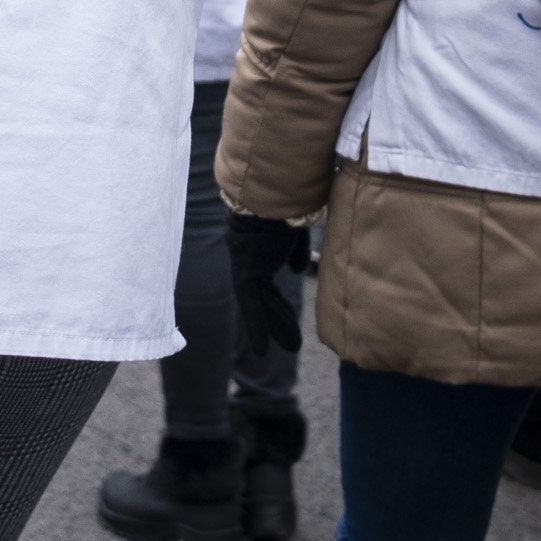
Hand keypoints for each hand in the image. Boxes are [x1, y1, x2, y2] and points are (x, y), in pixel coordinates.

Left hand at [226, 211, 312, 358]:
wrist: (274, 190)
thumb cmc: (288, 201)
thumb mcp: (294, 229)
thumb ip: (294, 250)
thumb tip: (296, 270)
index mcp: (258, 244)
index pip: (266, 277)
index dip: (276, 298)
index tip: (285, 312)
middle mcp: (247, 255)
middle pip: (264, 293)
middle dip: (278, 314)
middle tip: (292, 339)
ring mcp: (244, 263)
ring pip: (260, 304)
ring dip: (276, 326)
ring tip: (292, 348)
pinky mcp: (246, 272)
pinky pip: (252, 306)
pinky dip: (258, 328)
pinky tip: (262, 350)